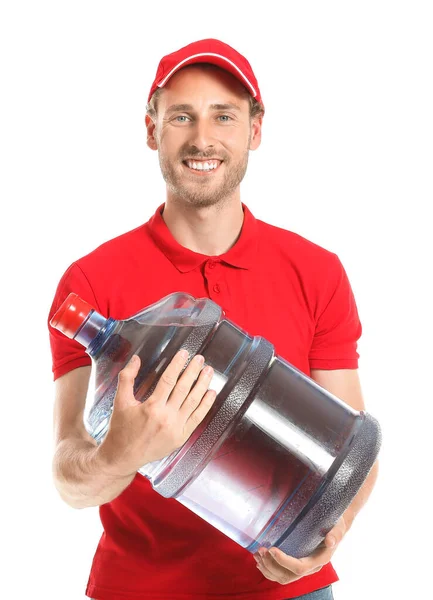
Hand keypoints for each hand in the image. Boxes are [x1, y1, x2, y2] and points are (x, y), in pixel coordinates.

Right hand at [98, 350, 215, 476]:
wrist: (123, 457)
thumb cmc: (120, 429)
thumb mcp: (120, 402)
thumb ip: (127, 378)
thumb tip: (136, 359)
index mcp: (151, 407)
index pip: (169, 380)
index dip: (178, 365)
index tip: (184, 354)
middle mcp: (166, 417)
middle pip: (184, 388)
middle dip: (193, 371)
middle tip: (200, 359)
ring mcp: (175, 428)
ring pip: (193, 402)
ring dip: (203, 385)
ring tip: (208, 371)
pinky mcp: (181, 437)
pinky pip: (197, 418)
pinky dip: (205, 405)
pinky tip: (211, 393)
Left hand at [254, 516, 346, 584]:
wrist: (335, 528)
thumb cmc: (335, 525)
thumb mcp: (338, 526)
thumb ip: (335, 533)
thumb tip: (330, 540)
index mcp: (319, 559)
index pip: (299, 567)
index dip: (284, 561)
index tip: (272, 548)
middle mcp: (311, 567)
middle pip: (288, 576)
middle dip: (271, 565)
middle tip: (260, 550)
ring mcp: (303, 568)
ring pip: (282, 577)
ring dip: (267, 568)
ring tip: (257, 555)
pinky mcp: (296, 565)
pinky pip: (281, 574)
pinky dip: (269, 570)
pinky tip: (260, 561)